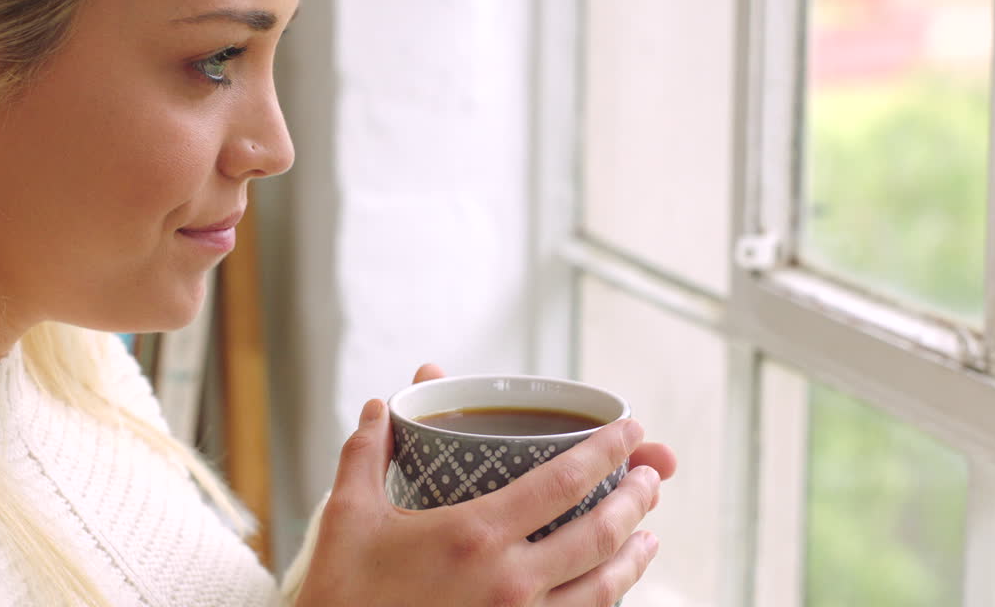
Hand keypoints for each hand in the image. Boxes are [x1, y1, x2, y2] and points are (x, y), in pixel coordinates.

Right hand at [292, 366, 674, 606]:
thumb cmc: (341, 594)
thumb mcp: (348, 517)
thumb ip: (366, 453)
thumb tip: (376, 406)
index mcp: (475, 534)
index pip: (565, 480)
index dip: (608, 449)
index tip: (633, 429)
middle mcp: (510, 582)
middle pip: (600, 533)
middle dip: (637, 499)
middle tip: (652, 476)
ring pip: (602, 588)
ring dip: (634, 556)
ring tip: (650, 534)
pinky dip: (606, 602)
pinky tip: (610, 590)